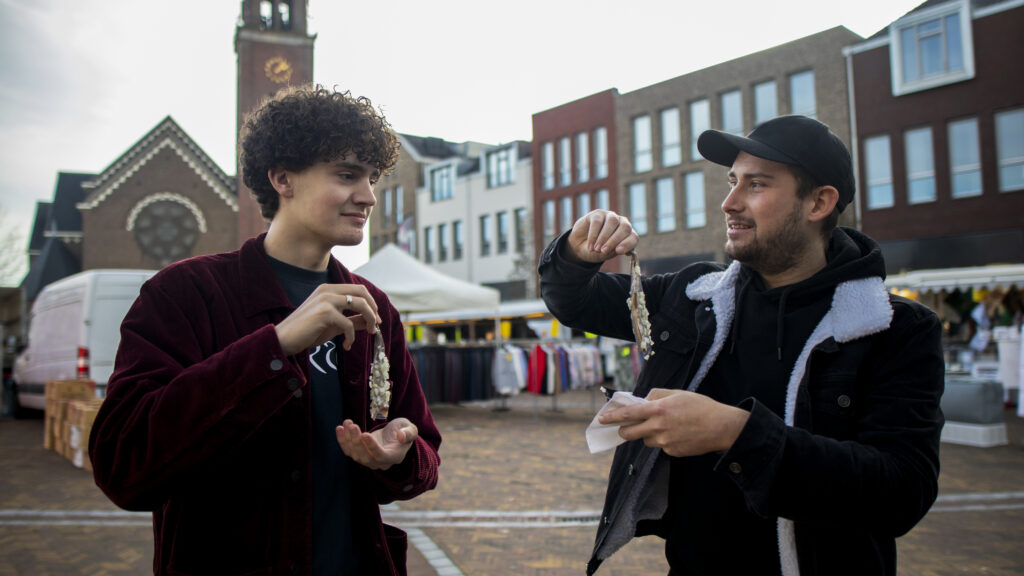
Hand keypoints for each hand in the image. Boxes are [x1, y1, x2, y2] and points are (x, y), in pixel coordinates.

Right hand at [275, 284, 380, 354]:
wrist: (283, 339)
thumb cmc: (307, 332)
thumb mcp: (333, 325)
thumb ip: (351, 320)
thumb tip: (370, 321)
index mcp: (329, 289)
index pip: (358, 289)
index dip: (371, 303)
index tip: (375, 319)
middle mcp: (328, 290)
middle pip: (362, 292)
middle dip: (373, 309)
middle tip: (376, 325)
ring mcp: (326, 299)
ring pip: (360, 304)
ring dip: (369, 319)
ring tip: (369, 333)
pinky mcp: (324, 312)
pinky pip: (348, 323)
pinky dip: (351, 336)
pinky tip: (346, 345)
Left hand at [335, 418, 418, 470]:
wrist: (394, 434)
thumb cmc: (404, 431)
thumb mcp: (411, 428)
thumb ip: (409, 433)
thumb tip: (401, 437)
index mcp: (394, 457)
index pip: (381, 456)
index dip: (372, 447)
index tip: (365, 434)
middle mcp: (380, 462)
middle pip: (365, 456)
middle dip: (357, 441)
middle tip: (353, 425)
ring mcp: (368, 460)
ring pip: (355, 454)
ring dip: (348, 438)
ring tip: (347, 423)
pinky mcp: (359, 454)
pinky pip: (348, 450)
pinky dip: (342, 440)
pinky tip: (340, 428)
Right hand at [566, 210, 638, 263]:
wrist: (580, 247)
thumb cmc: (597, 251)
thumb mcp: (606, 254)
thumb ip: (613, 250)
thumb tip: (618, 248)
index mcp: (628, 234)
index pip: (633, 237)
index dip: (627, 244)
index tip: (618, 251)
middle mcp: (621, 223)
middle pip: (625, 227)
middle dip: (614, 240)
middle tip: (604, 251)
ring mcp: (610, 216)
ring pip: (612, 222)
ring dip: (604, 237)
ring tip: (596, 249)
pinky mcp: (597, 214)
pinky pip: (597, 222)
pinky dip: (593, 235)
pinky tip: (590, 246)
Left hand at [598, 388, 749, 456]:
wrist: (721, 427)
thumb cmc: (701, 407)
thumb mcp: (678, 393)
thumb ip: (657, 395)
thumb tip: (643, 400)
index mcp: (659, 409)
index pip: (628, 413)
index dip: (612, 416)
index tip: (601, 418)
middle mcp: (658, 427)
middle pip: (630, 432)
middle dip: (624, 430)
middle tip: (623, 428)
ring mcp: (665, 442)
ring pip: (646, 440)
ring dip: (648, 434)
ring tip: (665, 426)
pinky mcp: (672, 452)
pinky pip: (660, 446)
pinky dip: (663, 440)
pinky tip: (678, 434)